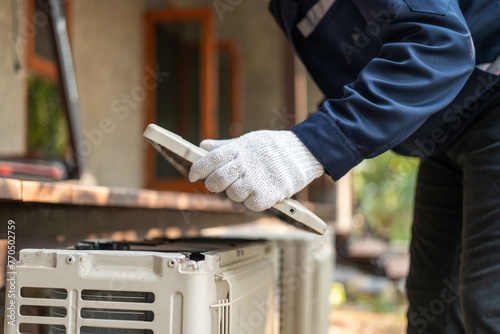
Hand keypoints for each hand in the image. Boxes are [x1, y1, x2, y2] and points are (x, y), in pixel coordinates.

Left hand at [189, 130, 323, 210]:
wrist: (304, 152)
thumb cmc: (274, 147)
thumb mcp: (250, 140)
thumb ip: (225, 146)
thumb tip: (203, 146)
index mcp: (239, 149)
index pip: (209, 159)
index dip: (197, 169)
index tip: (193, 176)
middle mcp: (244, 164)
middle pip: (216, 180)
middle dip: (213, 185)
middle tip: (218, 185)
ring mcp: (255, 180)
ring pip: (232, 195)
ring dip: (237, 194)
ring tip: (247, 186)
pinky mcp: (267, 195)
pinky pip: (249, 205)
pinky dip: (252, 202)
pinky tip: (259, 193)